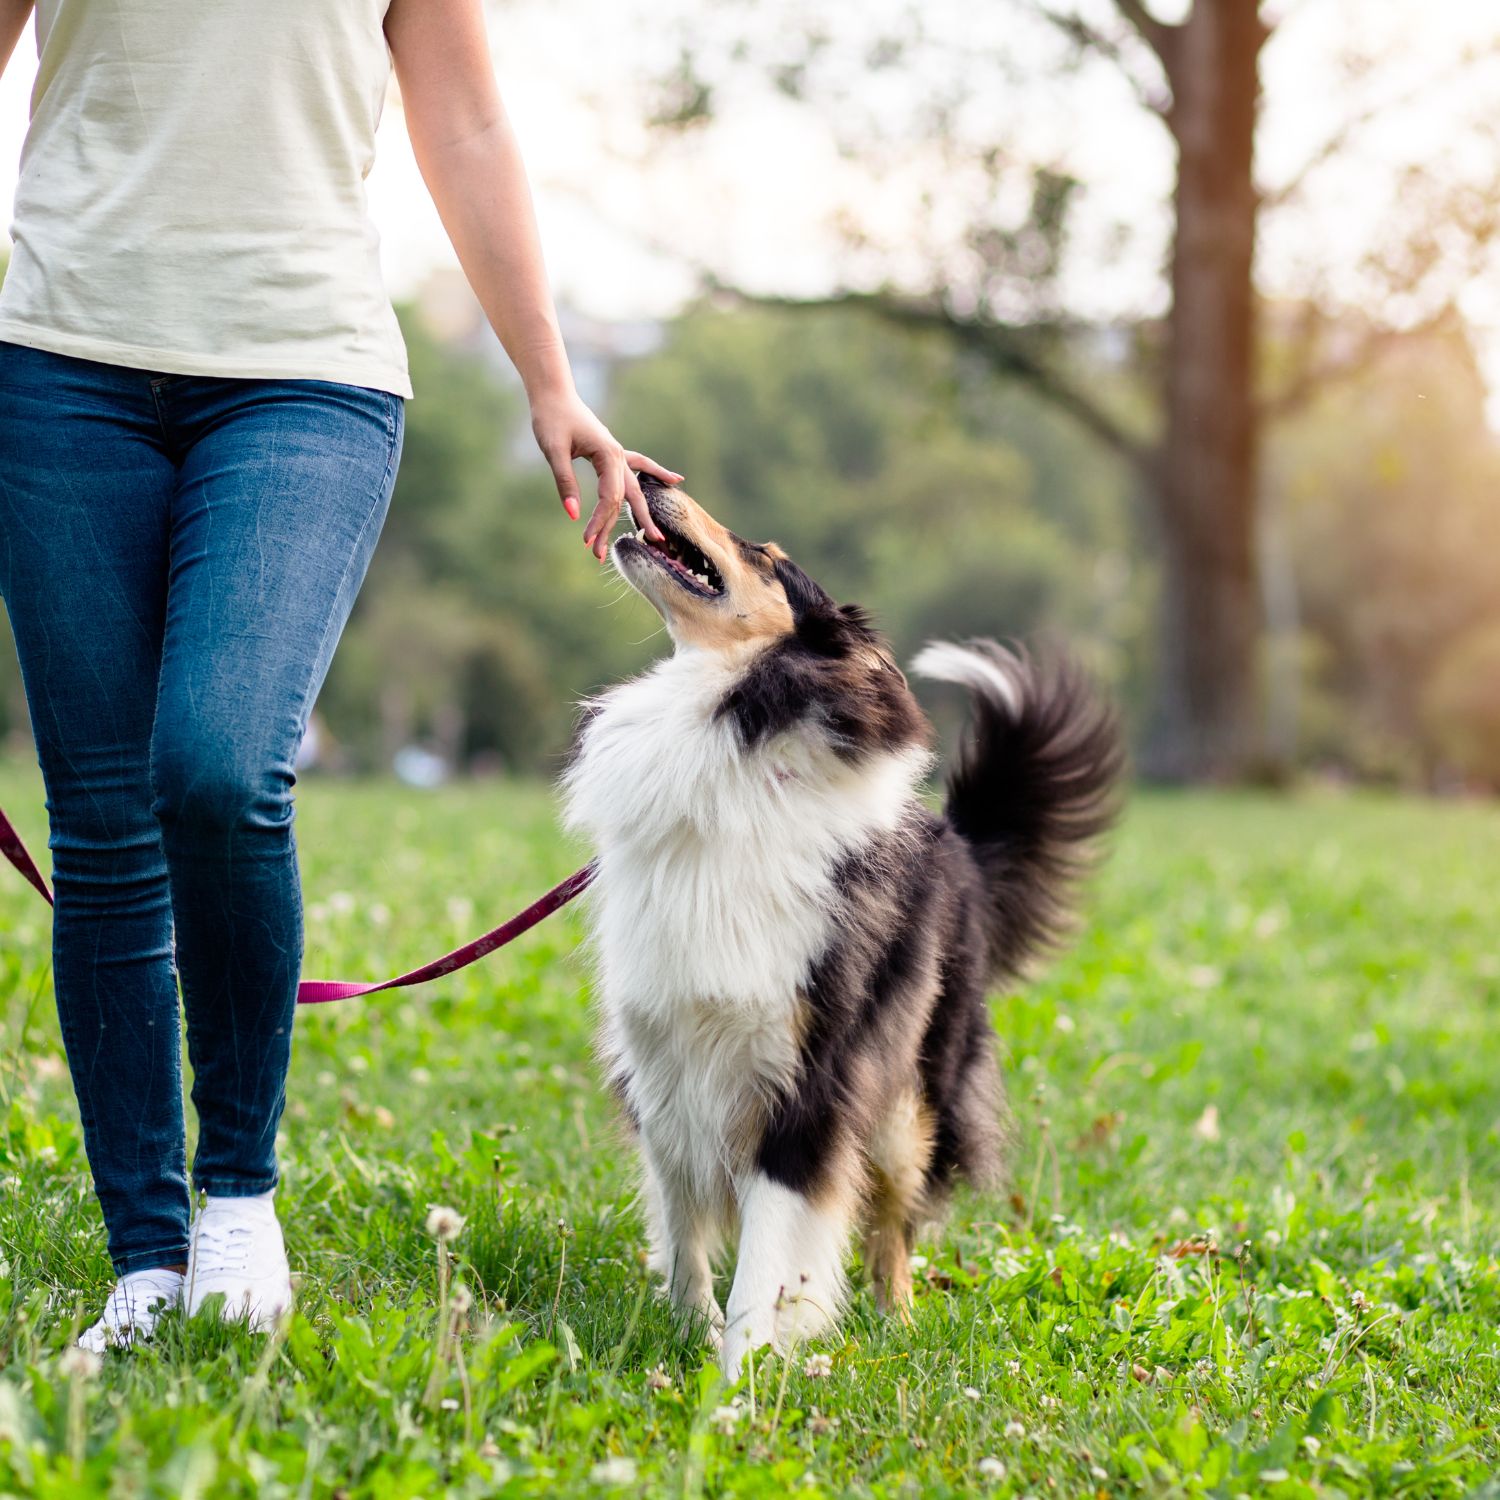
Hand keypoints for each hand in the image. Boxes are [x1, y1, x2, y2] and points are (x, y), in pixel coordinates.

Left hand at [530, 389, 682, 561]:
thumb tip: (573, 515)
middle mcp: (618, 456)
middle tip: (635, 551)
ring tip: (653, 536)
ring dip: (637, 513)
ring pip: (631, 489)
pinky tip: (675, 480)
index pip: (609, 498)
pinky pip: (640, 466)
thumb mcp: (553, 450)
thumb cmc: (551, 418)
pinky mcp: (613, 453)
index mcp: (608, 455)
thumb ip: (565, 482)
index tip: (587, 542)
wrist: (554, 393)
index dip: (599, 522)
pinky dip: (656, 473)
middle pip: (626, 498)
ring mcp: (618, 454)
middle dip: (627, 526)